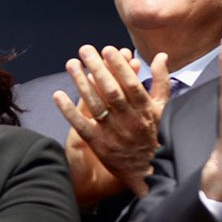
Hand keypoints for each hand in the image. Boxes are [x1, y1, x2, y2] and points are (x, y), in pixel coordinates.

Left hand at [53, 46, 169, 205]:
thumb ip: (161, 81)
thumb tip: (161, 56)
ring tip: (71, 64)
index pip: (131, 83)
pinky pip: (82, 125)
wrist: (149, 173)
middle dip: (98, 68)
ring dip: (81, 83)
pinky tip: (58, 94)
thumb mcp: (163, 109)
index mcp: (145, 109)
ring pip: (96, 104)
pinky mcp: (99, 145)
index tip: (108, 49)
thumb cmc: (157, 136)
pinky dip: (69, 110)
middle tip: (85, 50)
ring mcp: (113, 133)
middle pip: (111, 90)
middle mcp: (129, 120)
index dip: (120, 66)